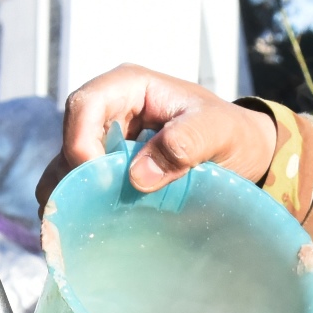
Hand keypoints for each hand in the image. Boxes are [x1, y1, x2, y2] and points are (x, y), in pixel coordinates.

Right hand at [37, 64, 277, 206]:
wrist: (244, 153)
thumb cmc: (233, 133)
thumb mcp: (219, 131)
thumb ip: (185, 144)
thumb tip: (138, 176)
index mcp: (131, 86)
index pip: (85, 104)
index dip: (80, 141)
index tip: (95, 180)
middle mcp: (111, 110)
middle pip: (70, 137)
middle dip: (73, 175)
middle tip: (86, 211)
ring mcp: (107, 139)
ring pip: (68, 165)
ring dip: (73, 194)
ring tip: (83, 224)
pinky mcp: (109, 167)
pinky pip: (81, 185)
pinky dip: (81, 205)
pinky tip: (90, 227)